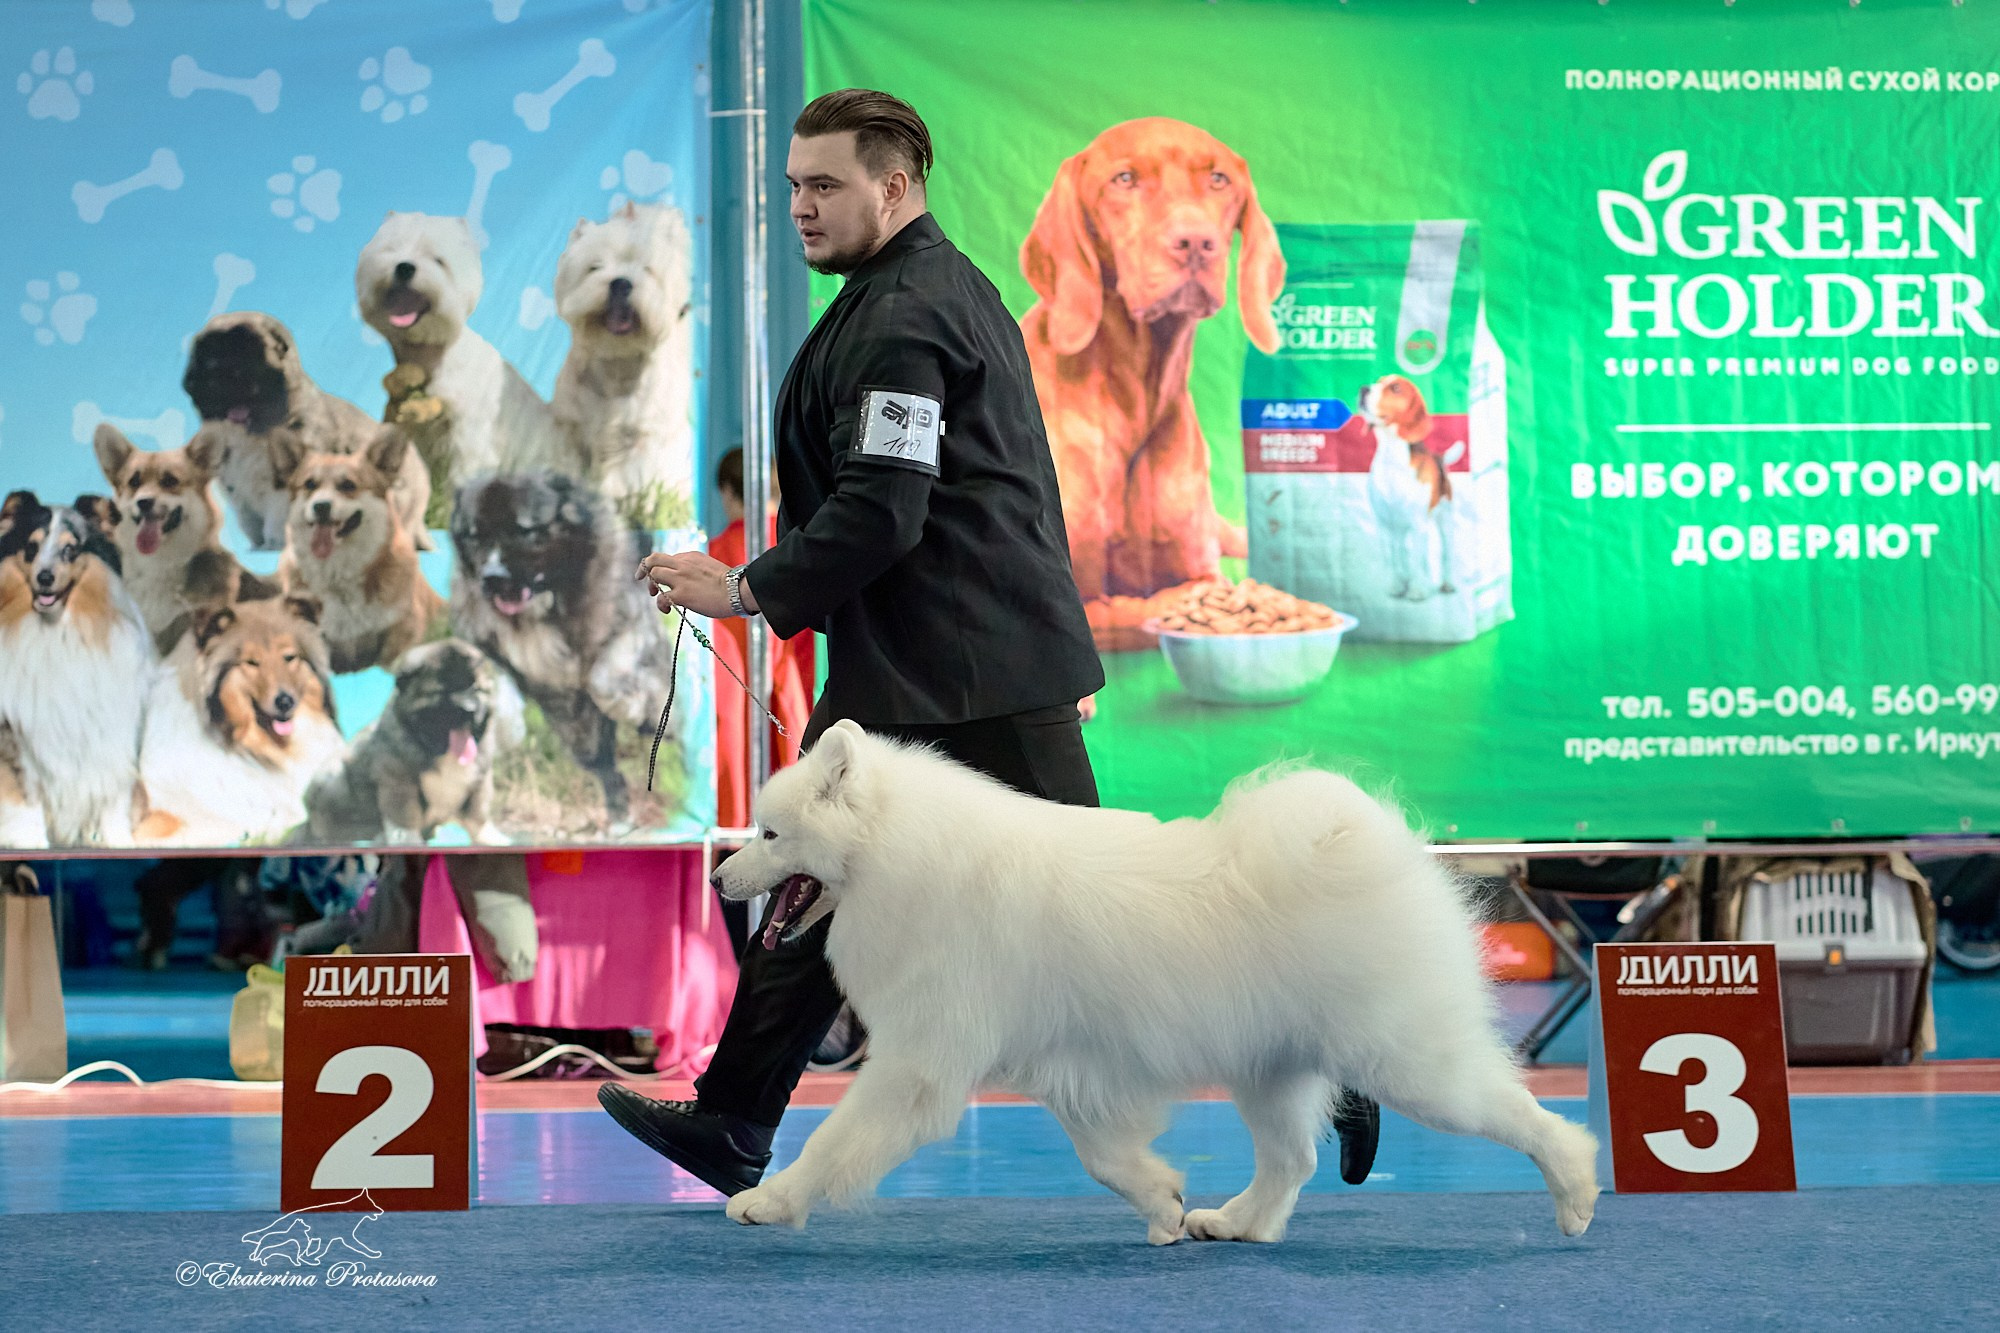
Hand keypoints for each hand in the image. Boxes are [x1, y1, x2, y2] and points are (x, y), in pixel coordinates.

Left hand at [636, 551, 756, 618]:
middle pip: (654, 559)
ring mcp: (681, 578)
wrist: (739, 591)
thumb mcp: (710, 568)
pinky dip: (660, 604)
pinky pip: (661, 597)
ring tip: (657, 596)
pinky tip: (667, 610)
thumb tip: (686, 581)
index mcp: (691, 556)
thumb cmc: (730, 584)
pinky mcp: (682, 594)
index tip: (658, 574)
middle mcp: (683, 564)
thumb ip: (695, 569)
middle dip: (645, 569)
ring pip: (654, 574)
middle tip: (643, 580)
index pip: (668, 557)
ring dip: (652, 586)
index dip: (659, 566)